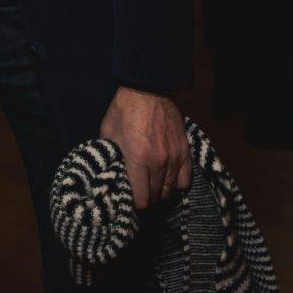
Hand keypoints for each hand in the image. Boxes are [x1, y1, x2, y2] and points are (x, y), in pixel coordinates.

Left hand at [100, 86, 190, 208]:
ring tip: (151, 187)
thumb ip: (110, 156)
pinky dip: (176, 184)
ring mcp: (174, 157)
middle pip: (155, 197)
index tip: (128, 201)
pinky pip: (185, 180)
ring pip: (169, 191)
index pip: (141, 200)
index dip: (134, 205)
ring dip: (160, 193)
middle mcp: (158, 163)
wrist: (148, 87)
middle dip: (146, 199)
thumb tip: (110, 173)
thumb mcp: (108, 132)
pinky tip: (167, 179)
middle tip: (138, 193)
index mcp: (137, 159)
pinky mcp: (184, 151)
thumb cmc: (124, 109)